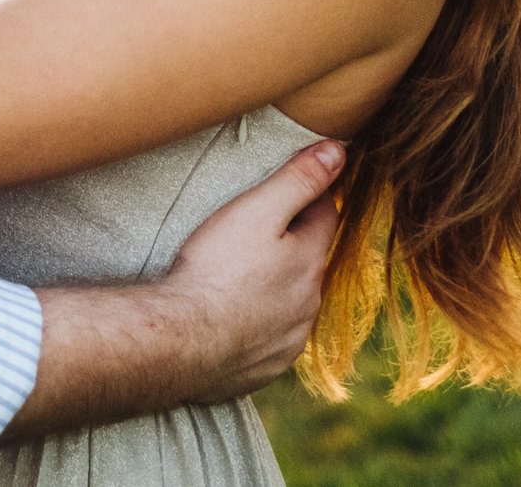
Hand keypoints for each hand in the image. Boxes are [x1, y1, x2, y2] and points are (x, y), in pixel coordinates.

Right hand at [159, 140, 342, 401]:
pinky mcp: (264, 367)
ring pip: (291, 302)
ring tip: (239, 276)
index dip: (310, 194)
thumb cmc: (216, 269)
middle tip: (256, 229)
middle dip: (292, 244)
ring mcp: (288, 340)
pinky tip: (231, 317)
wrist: (182, 341)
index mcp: (310, 261)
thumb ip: (299, 179)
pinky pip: (268, 339)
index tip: (294, 184)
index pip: (325, 214)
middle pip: (308, 261)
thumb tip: (338, 151)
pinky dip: (257, 325)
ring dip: (275, 288)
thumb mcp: (256, 210)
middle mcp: (309, 304)